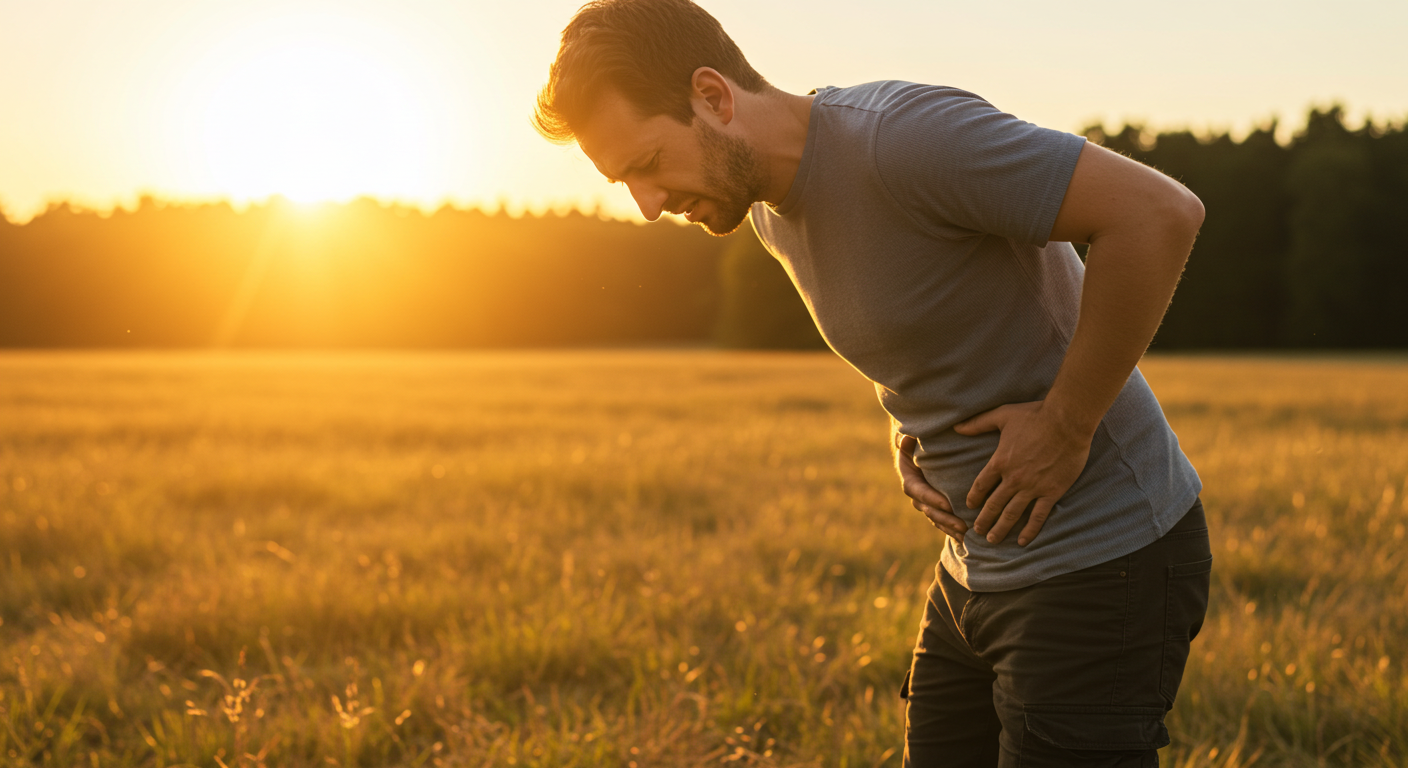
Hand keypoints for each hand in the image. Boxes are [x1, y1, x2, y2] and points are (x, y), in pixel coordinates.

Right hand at [895, 434, 967, 538]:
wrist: (921, 449)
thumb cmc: (919, 441)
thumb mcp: (911, 437)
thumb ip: (907, 439)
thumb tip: (904, 439)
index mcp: (910, 478)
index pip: (918, 491)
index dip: (932, 499)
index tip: (947, 504)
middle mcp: (916, 493)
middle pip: (929, 510)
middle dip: (945, 519)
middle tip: (962, 525)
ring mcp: (926, 502)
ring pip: (937, 519)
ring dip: (951, 528)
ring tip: (967, 535)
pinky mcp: (936, 506)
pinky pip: (943, 522)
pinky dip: (953, 530)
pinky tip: (966, 539)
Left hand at [956, 401, 1092, 545]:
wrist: (1067, 421)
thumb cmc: (1035, 415)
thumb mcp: (1002, 415)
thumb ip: (978, 423)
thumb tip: (956, 426)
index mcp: (1000, 461)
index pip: (981, 485)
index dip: (974, 497)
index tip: (970, 506)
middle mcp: (1013, 478)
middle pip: (993, 504)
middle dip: (983, 520)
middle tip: (977, 531)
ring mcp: (1033, 487)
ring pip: (1012, 514)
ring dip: (1000, 529)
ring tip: (992, 540)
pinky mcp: (1052, 492)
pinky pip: (1038, 516)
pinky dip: (1029, 530)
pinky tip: (1022, 541)